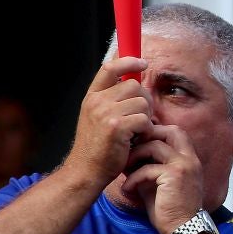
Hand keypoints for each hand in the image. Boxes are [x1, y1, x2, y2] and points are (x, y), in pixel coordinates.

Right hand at [63, 56, 152, 181]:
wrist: (85, 171)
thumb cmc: (97, 147)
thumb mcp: (97, 117)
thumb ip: (111, 99)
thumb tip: (134, 83)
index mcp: (92, 96)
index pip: (110, 68)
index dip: (128, 61)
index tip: (143, 63)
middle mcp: (97, 101)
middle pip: (135, 85)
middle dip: (145, 100)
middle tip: (141, 117)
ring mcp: (106, 113)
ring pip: (142, 102)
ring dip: (146, 116)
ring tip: (137, 130)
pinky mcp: (117, 127)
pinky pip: (145, 119)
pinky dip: (147, 130)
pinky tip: (137, 139)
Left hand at [121, 124, 205, 233]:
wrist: (182, 229)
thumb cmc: (169, 209)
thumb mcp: (159, 183)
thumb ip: (150, 167)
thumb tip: (129, 157)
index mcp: (190, 159)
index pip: (175, 132)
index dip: (156, 133)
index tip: (138, 144)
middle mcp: (190, 158)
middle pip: (170, 131)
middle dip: (148, 136)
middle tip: (131, 149)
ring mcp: (184, 165)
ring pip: (154, 146)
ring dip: (135, 156)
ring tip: (125, 169)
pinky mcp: (174, 176)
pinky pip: (147, 169)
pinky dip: (133, 179)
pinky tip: (127, 190)